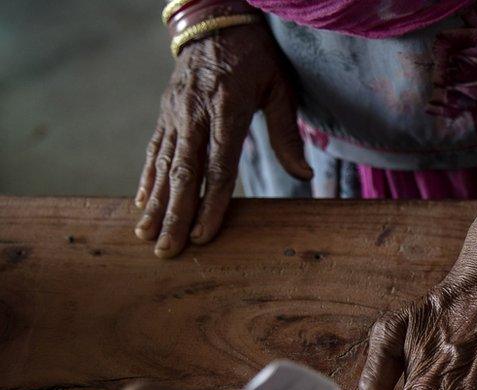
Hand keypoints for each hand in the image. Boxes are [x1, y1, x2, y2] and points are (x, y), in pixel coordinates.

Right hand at [135, 23, 311, 257]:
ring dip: (155, 204)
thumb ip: (286, 133)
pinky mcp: (165, 113)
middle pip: (184, 174)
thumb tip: (304, 175)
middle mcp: (195, 115)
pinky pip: (154, 149)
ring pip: (163, 166)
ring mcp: (175, 114)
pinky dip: (146, 178)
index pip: (219, 167)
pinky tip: (141, 203)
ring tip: (146, 236)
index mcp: (227, 110)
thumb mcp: (279, 88)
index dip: (211, 204)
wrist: (215, 21)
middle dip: (175, 215)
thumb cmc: (256, 59)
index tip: (204, 235)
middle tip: (167, 250)